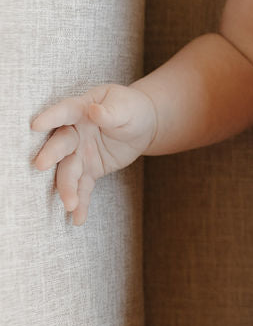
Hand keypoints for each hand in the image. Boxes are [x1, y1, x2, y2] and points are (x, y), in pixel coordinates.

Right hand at [30, 83, 157, 225]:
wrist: (143, 125)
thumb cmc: (131, 109)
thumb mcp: (126, 107)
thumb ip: (110, 112)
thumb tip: (94, 111)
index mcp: (82, 110)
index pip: (65, 111)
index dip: (51, 117)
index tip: (36, 125)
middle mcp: (76, 132)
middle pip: (62, 144)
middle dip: (52, 155)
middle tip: (41, 165)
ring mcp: (80, 153)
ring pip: (69, 171)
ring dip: (67, 188)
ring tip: (69, 204)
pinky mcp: (89, 170)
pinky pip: (83, 187)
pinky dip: (81, 203)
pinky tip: (78, 218)